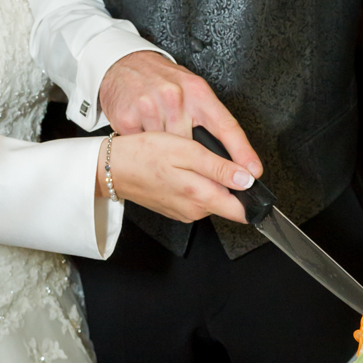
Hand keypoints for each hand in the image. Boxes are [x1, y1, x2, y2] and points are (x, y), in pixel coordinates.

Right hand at [96, 131, 253, 223]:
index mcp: (200, 196)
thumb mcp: (185, 151)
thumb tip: (246, 179)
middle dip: (227, 181)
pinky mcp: (175, 208)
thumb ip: (218, 168)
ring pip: (212, 198)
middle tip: (208, 157)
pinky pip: (196, 197)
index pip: (242, 210)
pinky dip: (194, 183)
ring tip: (190, 160)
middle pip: (228, 201)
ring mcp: (184, 211)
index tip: (248, 177)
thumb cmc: (144, 154)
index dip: (250, 194)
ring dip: (209, 180)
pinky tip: (179, 168)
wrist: (112, 168)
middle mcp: (195, 210)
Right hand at [98, 51, 261, 177]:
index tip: (253, 173)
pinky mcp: (128, 117)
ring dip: (168, 153)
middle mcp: (176, 97)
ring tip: (162, 142)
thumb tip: (232, 156)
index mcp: (197, 91)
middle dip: (195, 161)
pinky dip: (146, 147)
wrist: (122, 65)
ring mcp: (150, 106)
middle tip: (189, 161)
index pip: (226, 125)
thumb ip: (212, 119)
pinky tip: (145, 137)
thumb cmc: (161, 79)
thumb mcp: (192, 90)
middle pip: (194, 146)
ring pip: (168, 148)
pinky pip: (144, 146)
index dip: (242, 152)